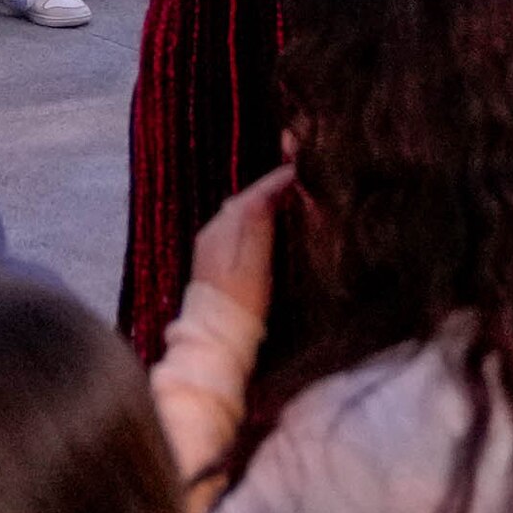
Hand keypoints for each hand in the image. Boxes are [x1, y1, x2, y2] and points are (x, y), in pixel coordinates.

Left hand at [193, 162, 292, 318]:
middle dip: (273, 189)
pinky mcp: (213, 260)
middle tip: (302, 184)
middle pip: (246, 199)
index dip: (279, 180)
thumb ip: (258, 226)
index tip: (302, 171)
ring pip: (241, 213)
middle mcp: (212, 231)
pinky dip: (255, 220)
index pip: (254, 193)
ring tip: (291, 201)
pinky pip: (237, 227)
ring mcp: (210, 245)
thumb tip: (267, 192)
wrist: (214, 340)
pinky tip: (271, 227)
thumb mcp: (255, 265)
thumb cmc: (239, 306)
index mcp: (223, 229)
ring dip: (264, 204)